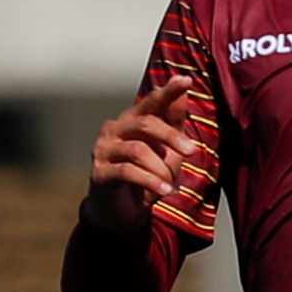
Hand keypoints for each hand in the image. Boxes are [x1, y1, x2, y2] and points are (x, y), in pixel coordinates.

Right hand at [84, 79, 201, 234]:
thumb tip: (183, 91)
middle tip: (192, 152)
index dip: (168, 92)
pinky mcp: (99, 173)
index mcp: (132, 121)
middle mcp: (114, 130)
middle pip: (145, 124)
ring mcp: (103, 150)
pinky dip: (151, 182)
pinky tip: (166, 191)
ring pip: (137, 150)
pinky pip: (129, 172)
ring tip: (172, 184)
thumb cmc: (147, 175)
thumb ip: (173, 122)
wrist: (122, 211)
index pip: (152, 103)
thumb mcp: (166, 149)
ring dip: (161, 168)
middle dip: (171, 137)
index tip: (186, 80)